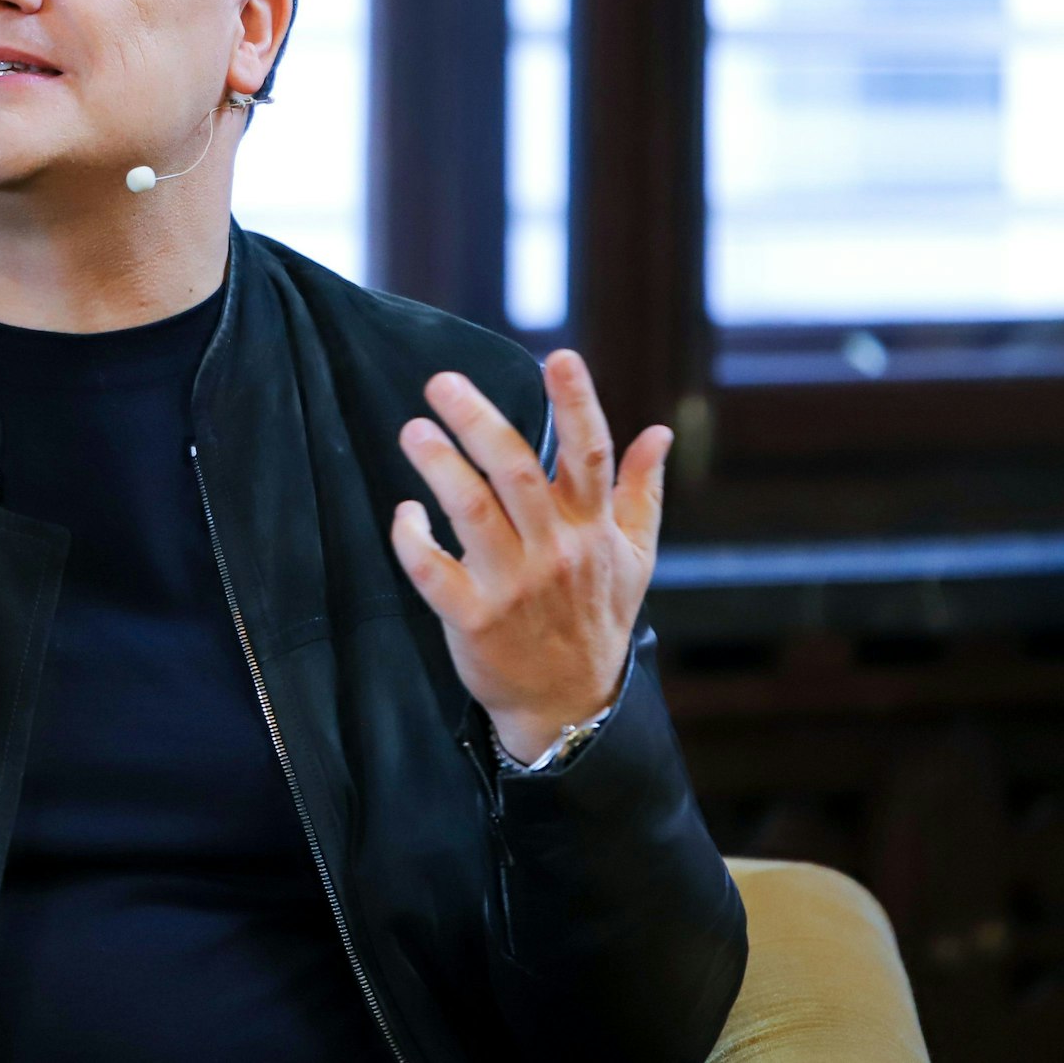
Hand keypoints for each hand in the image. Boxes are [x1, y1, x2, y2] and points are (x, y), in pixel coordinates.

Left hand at [390, 350, 669, 761]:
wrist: (570, 706)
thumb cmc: (597, 619)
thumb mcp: (634, 557)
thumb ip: (641, 490)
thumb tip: (658, 432)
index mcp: (593, 528)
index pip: (589, 454)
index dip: (576, 403)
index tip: (558, 357)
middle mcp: (555, 550)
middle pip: (516, 471)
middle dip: (479, 421)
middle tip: (440, 382)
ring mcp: (513, 585)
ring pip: (471, 512)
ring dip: (439, 467)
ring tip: (414, 431)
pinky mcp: (473, 618)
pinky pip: (433, 571)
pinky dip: (412, 538)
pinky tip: (405, 511)